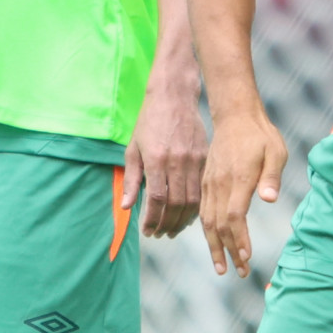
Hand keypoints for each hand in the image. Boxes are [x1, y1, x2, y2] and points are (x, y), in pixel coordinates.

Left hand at [122, 85, 208, 239]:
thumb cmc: (149, 122)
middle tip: (160, 235)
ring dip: (182, 219)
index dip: (152, 220)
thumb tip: (127, 207)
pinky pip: (202, 188)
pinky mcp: (205, 157)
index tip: (147, 231)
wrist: (174, 97)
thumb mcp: (133, 149)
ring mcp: (194, 160)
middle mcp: (177, 161)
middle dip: (167, 224)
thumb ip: (131, 179)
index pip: (157, 199)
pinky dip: (196, 205)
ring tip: (173, 230)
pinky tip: (187, 214)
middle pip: (176, 204)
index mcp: (156, 159)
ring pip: (192, 199)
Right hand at [200, 108, 287, 277]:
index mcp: (238, 178)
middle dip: (229, 251)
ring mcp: (210, 184)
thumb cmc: (261, 135)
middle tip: (240, 272)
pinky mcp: (206, 183)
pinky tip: (215, 245)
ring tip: (223, 268)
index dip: (239, 239)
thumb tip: (270, 199)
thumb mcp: (275, 151)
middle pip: (219, 225)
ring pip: (207, 222)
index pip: (234, 216)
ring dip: (215, 247)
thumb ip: (272, 176)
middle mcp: (220, 184)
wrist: (235, 116)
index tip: (247, 256)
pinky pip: (203, 212)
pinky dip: (208, 232)